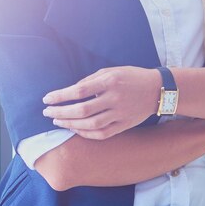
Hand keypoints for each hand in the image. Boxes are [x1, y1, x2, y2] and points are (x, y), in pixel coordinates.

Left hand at [42, 66, 160, 139]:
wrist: (157, 90)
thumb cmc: (131, 77)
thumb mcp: (111, 71)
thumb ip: (91, 80)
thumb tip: (70, 91)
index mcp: (110, 81)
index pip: (79, 90)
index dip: (60, 96)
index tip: (47, 98)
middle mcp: (115, 98)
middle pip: (82, 110)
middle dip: (61, 112)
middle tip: (47, 112)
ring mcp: (120, 113)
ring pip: (90, 125)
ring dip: (70, 124)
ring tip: (57, 121)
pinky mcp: (124, 125)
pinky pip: (101, 133)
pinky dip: (86, 133)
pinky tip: (75, 129)